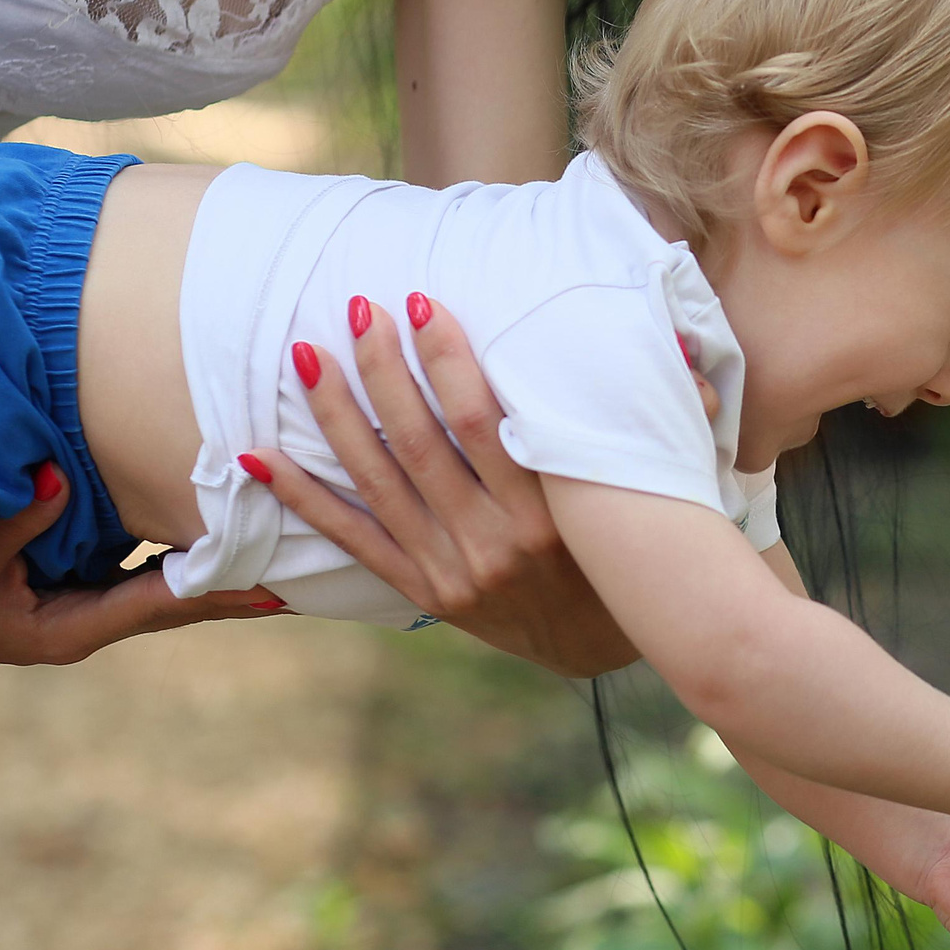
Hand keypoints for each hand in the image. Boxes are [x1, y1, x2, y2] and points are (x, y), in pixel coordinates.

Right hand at [0, 463, 283, 666]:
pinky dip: (186, 550)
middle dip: (240, 585)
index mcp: (68, 631)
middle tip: (306, 569)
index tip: (268, 584)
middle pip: (182, 601)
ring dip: (222, 567)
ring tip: (286, 546)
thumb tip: (60, 475)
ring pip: (171, 586)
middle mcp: (91, 625)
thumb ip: (12, 522)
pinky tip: (227, 532)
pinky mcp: (87, 590)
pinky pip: (149, 569)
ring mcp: (92, 610)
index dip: (213, 590)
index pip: (156, 604)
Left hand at [244, 296, 713, 679]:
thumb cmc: (628, 551)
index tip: (424, 304)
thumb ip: (669, 425)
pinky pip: (351, 540)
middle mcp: (494, 543)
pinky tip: (258, 457)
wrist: (602, 645)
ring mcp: (451, 571)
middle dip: (384, 369)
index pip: (484, 422)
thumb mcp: (660, 496)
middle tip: (358, 307)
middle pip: (420, 442)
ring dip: (337, 414)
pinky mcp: (423, 592)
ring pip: (378, 481)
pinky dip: (301, 498)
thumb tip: (691, 356)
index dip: (448, 359)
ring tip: (306, 353)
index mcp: (548, 514)